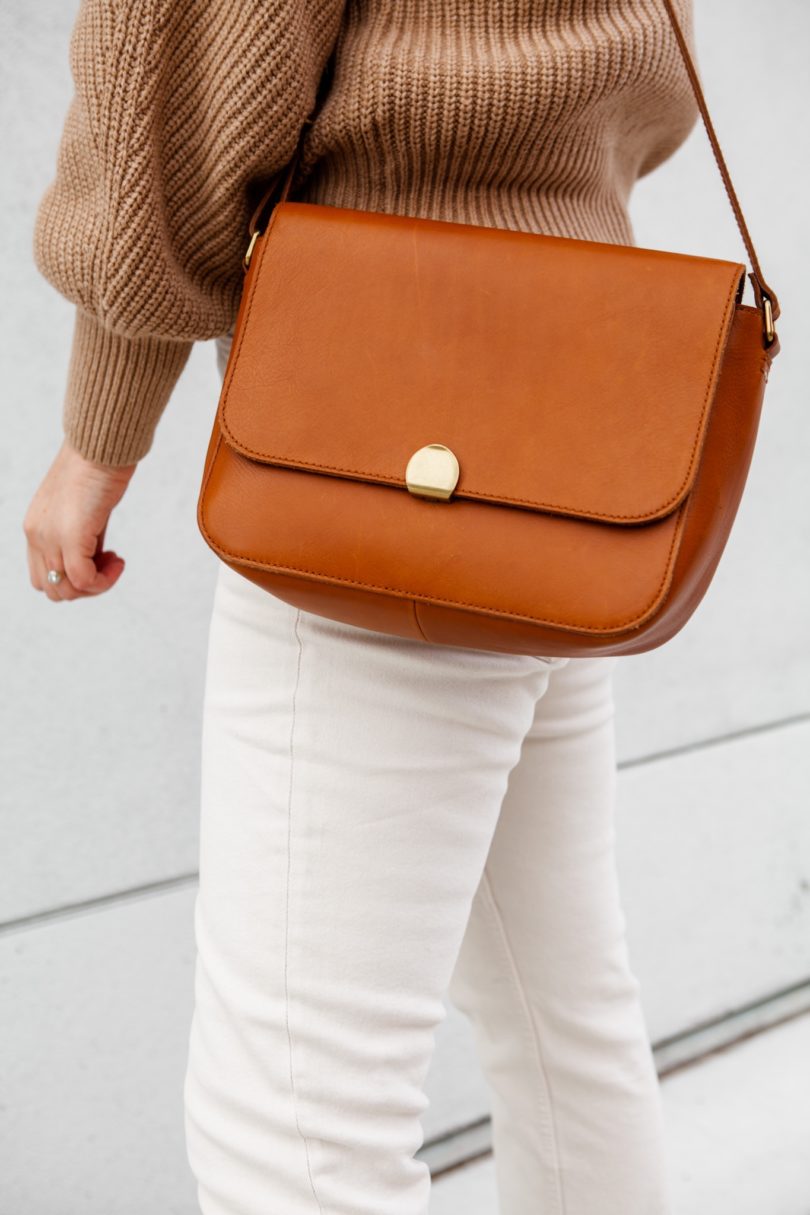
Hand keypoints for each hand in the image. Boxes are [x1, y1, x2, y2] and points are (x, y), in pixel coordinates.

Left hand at [23, 437, 137, 600]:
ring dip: (96, 585)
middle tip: (108, 564)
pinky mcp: (71, 537)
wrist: (101, 445)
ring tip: (115, 562)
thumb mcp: (82, 508)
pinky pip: (83, 580)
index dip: (73, 578)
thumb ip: (82, 533)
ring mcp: (50, 537)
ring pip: (66, 590)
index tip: (99, 558)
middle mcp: (36, 535)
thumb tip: (96, 555)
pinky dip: (105, 580)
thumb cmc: (96, 468)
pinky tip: (119, 560)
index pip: (42, 576)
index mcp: (35, 527)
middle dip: (84, 588)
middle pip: (52, 589)